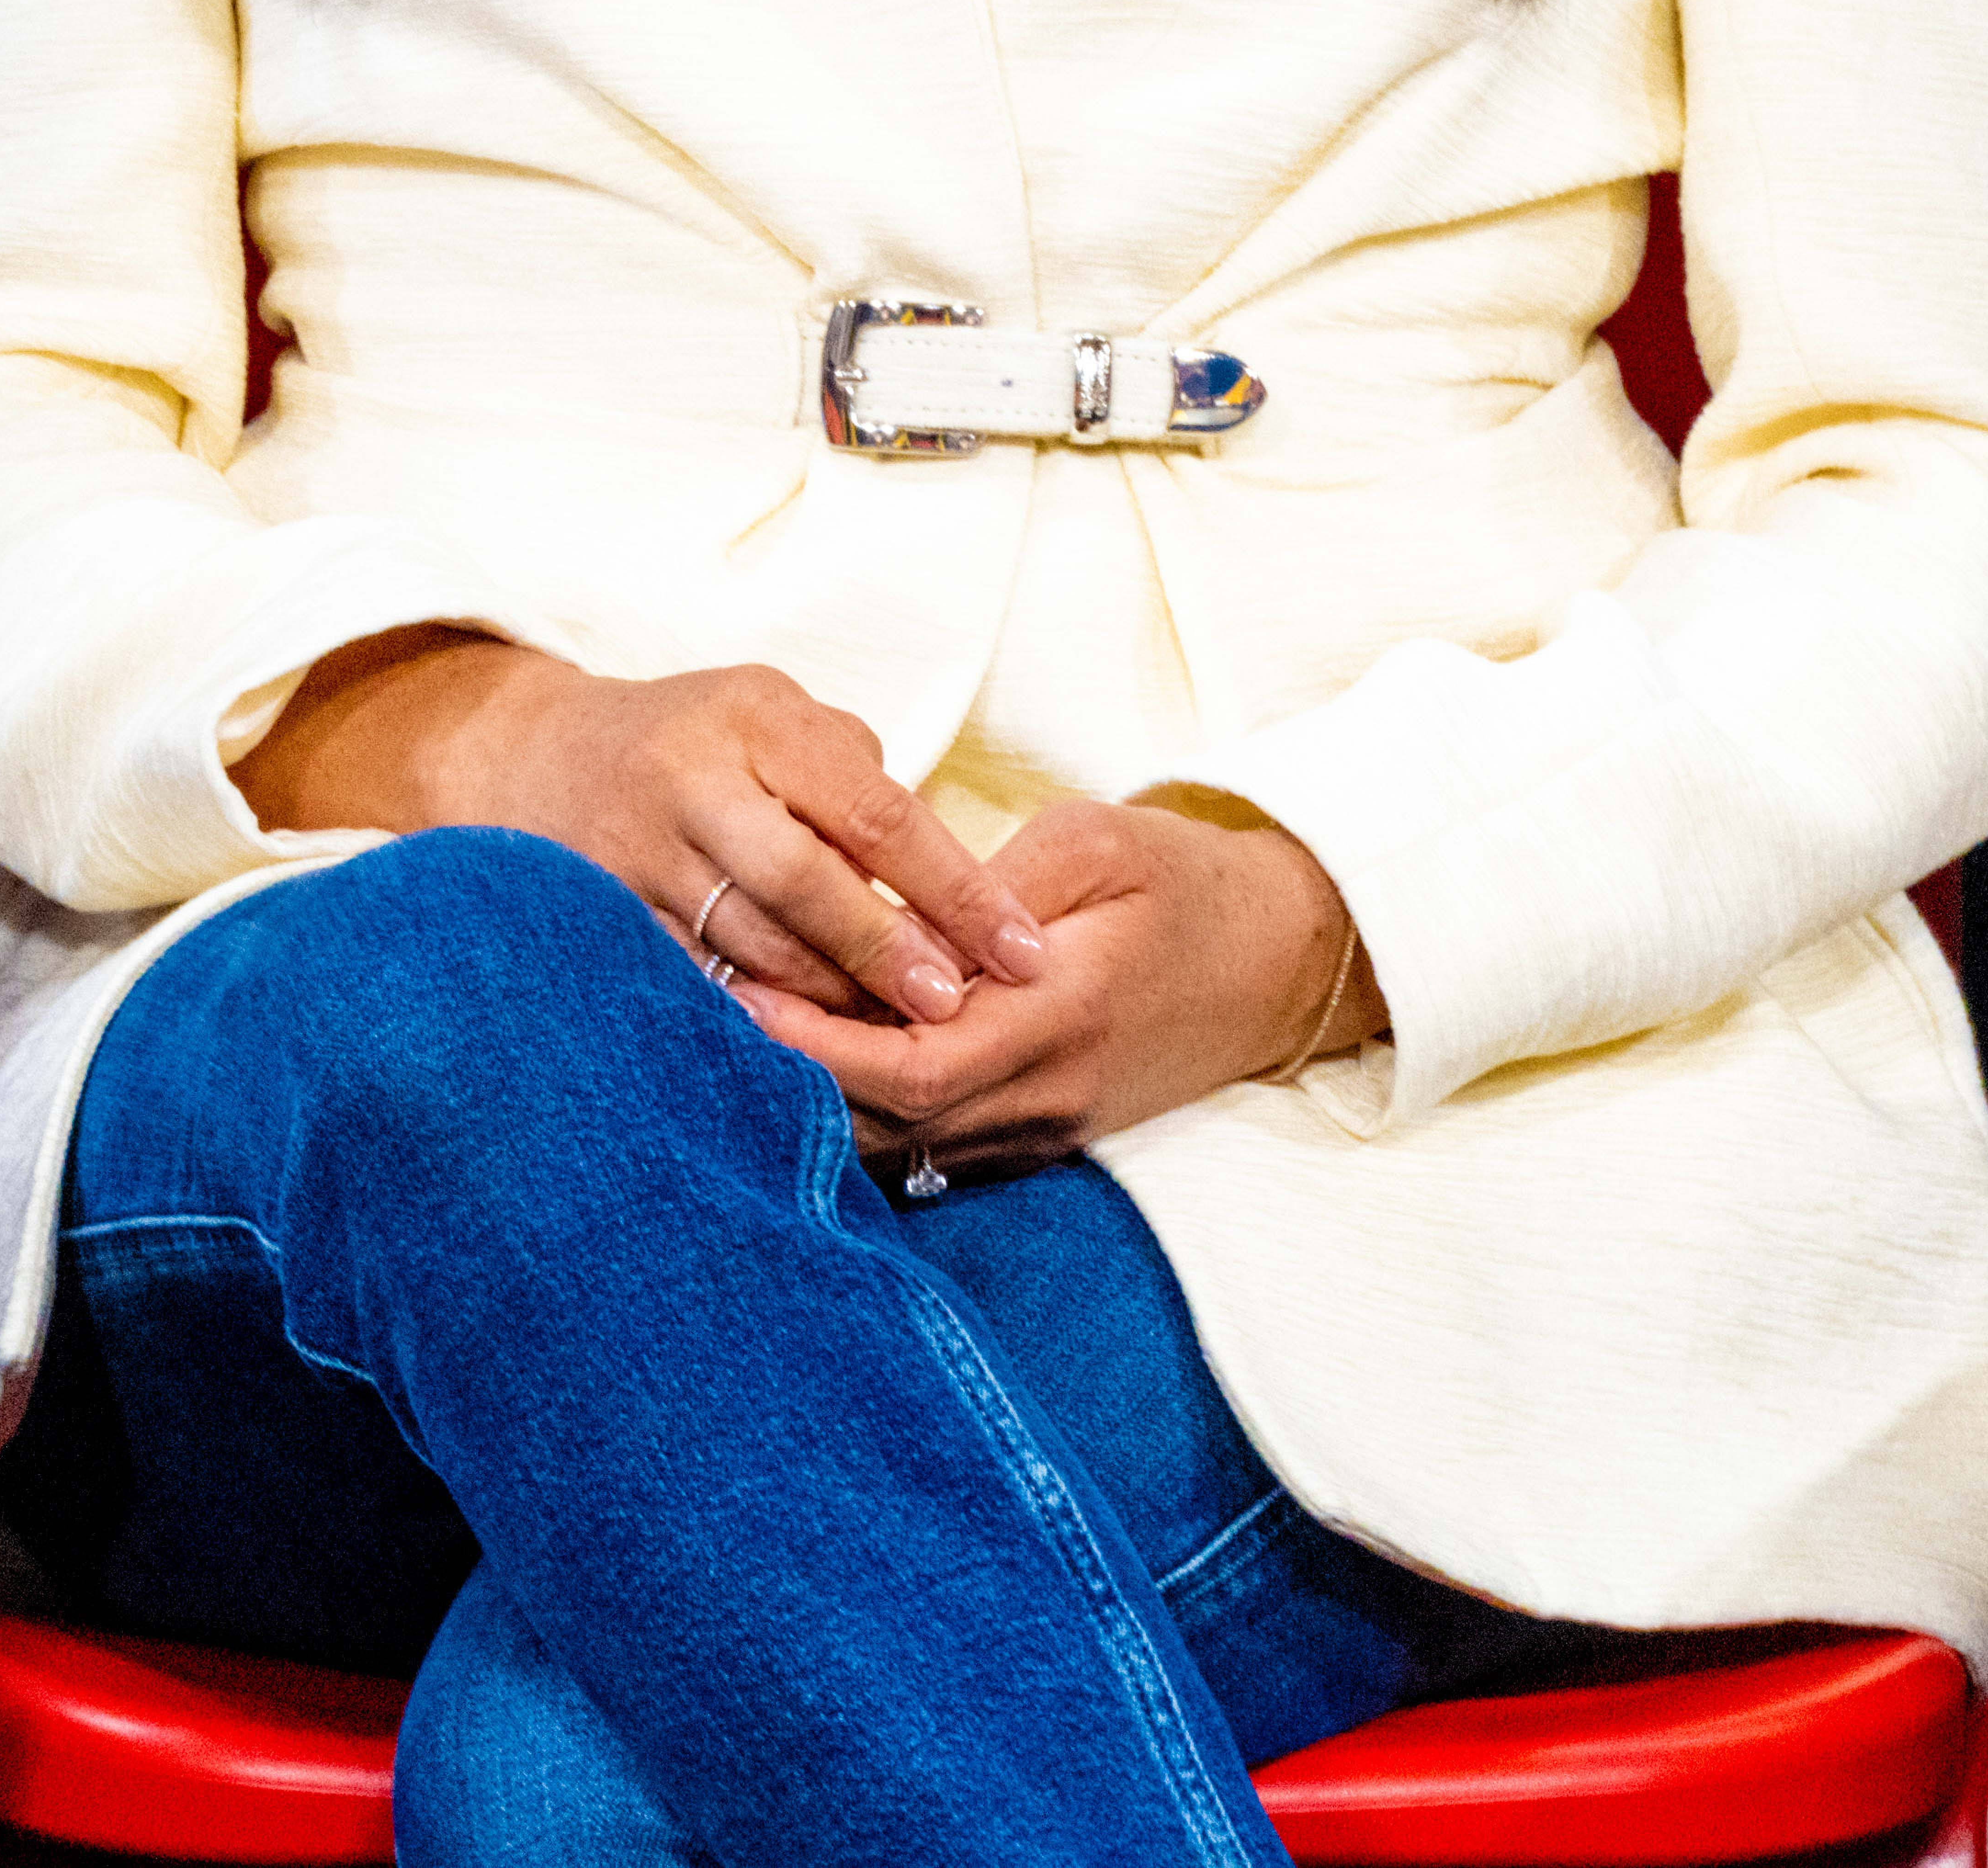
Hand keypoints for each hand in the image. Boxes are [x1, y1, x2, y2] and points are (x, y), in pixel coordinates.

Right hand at [236, 626, 1048, 1025]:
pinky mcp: (603, 915)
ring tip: (899, 1042)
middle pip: (808, 881)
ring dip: (830, 1001)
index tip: (1020, 947)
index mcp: (758, 719)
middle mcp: (695, 778)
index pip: (877, 810)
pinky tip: (806, 1052)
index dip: (954, 884)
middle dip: (891, 952)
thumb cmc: (696, 738)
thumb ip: (854, 776)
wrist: (534, 757)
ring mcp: (639, 849)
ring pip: (748, 943)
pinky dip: (753, 1018)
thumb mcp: (775, 716)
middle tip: (957, 1006)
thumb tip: (942, 866)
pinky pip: (689, 978)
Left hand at [739, 797, 1383, 1177]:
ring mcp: (1047, 1126)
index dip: (814, 1041)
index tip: (735, 994)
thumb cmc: (1188, 881)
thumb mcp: (1095, 844)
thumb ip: (992, 888)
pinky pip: (938, 1143)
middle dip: (792, 1078)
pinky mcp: (1047, 1131)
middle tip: (702, 1018)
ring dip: (822, 1100)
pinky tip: (816, 1063)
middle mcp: (1046, 1093)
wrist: (1285, 956)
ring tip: (737, 1038)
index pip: (909, 1062)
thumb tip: (902, 920)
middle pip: (888, 1122)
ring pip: (905, 1144)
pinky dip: (869, 1112)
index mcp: (1057, 1015)